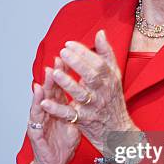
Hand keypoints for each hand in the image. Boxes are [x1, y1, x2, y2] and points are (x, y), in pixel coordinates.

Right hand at [27, 56, 80, 163]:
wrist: (54, 162)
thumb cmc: (63, 139)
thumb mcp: (74, 118)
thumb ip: (78, 101)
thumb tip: (89, 86)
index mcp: (57, 105)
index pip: (61, 85)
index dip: (66, 70)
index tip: (72, 54)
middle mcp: (47, 110)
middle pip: (50, 89)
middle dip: (55, 74)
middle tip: (59, 58)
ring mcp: (41, 121)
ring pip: (41, 101)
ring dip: (44, 88)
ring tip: (47, 73)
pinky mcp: (37, 134)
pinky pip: (38, 120)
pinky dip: (38, 109)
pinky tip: (41, 101)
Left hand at [40, 29, 135, 153]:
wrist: (118, 131)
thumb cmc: (113, 100)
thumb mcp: (114, 76)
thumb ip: (106, 54)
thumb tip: (100, 33)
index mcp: (110, 79)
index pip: (99, 63)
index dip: (84, 53)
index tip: (68, 44)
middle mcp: (103, 92)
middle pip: (92, 76)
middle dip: (78, 64)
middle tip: (63, 53)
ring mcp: (93, 107)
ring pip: (81, 95)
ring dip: (67, 84)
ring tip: (54, 74)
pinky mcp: (84, 121)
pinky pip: (70, 115)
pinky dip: (57, 109)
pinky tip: (45, 102)